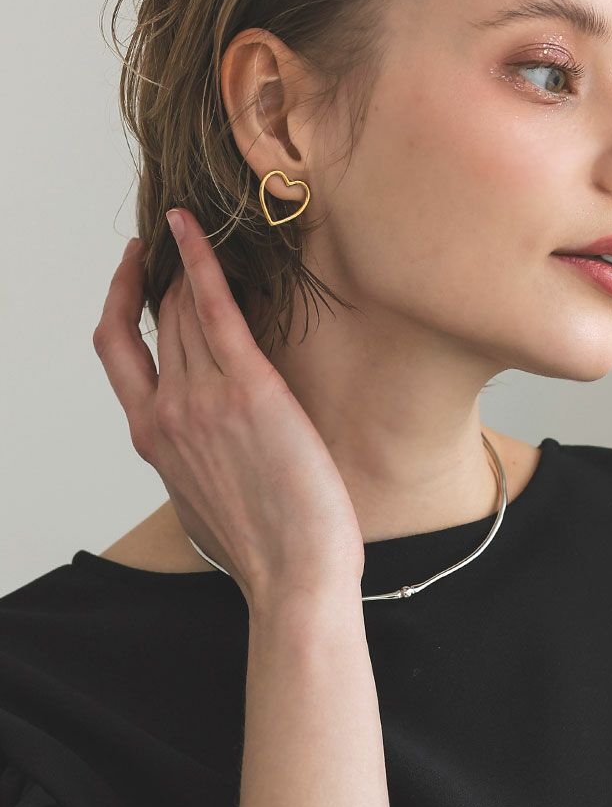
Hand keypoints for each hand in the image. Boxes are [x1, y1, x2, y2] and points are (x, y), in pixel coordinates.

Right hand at [92, 210, 364, 607]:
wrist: (295, 578)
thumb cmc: (262, 546)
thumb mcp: (203, 499)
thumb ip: (192, 456)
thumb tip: (205, 434)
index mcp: (153, 439)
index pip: (120, 351)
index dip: (120, 302)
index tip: (132, 271)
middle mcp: (166, 412)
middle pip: (159, 321)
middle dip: (167, 273)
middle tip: (182, 238)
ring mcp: (202, 398)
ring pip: (184, 310)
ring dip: (187, 264)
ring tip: (200, 228)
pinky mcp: (249, 389)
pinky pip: (215, 310)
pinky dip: (200, 263)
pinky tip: (193, 229)